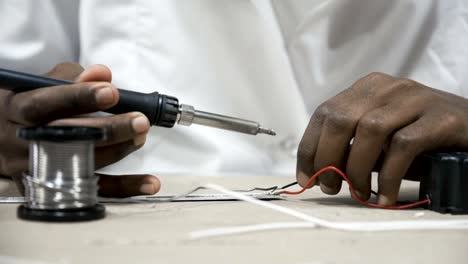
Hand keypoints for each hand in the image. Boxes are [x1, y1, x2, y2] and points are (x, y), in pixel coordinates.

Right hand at [0, 63, 159, 196]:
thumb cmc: (28, 105)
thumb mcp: (39, 85)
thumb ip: (71, 76)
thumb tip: (102, 74)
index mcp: (15, 109)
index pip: (45, 103)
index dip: (79, 98)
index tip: (111, 92)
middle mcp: (21, 142)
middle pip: (67, 138)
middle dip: (109, 129)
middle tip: (140, 121)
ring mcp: (35, 169)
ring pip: (82, 164)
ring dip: (119, 150)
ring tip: (141, 136)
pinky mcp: (51, 191)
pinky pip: (91, 192)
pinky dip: (124, 188)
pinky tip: (149, 182)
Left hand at [296, 72, 467, 204]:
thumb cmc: (419, 136)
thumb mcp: (380, 138)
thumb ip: (351, 147)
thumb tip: (320, 171)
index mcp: (367, 88)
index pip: (324, 113)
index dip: (309, 147)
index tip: (305, 176)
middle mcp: (387, 87)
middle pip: (340, 119)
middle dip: (327, 159)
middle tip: (330, 186)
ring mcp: (414, 98)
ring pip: (368, 131)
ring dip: (356, 169)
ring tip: (359, 192)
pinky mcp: (440, 117)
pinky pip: (403, 147)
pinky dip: (389, 176)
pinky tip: (386, 195)